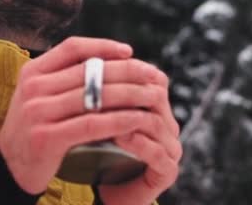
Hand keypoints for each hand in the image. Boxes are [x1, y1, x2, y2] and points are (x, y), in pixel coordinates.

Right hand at [0, 37, 178, 194]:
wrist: (11, 167)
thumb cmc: (37, 127)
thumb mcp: (42, 95)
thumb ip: (66, 78)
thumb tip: (111, 59)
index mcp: (33, 71)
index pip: (72, 47)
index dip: (103, 46)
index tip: (129, 52)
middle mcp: (33, 88)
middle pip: (89, 71)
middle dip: (126, 70)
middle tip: (152, 73)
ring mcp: (38, 112)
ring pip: (95, 96)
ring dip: (130, 95)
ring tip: (152, 96)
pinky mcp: (47, 137)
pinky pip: (92, 124)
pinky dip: (119, 120)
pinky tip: (137, 119)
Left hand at [97, 67, 181, 204]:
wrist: (104, 194)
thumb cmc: (97, 153)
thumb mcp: (95, 118)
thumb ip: (97, 94)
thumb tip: (81, 59)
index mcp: (155, 107)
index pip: (150, 77)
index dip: (126, 71)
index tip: (95, 68)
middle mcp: (167, 124)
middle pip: (155, 95)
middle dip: (125, 90)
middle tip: (96, 87)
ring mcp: (170, 148)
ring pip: (155, 122)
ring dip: (129, 116)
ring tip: (103, 114)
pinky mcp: (168, 171)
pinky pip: (157, 153)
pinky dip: (138, 143)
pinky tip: (119, 138)